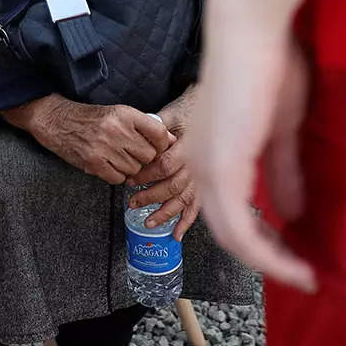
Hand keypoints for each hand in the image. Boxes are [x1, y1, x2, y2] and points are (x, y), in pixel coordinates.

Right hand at [4, 95, 174, 184]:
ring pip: (134, 169)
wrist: (58, 121)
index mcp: (125, 114)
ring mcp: (105, 147)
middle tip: (134, 155)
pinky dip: (116, 175)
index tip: (158, 148)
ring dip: (130, 168)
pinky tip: (108, 165)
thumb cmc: (91, 118)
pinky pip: (118, 178)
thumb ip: (143, 126)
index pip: (159, 133)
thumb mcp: (118, 113)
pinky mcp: (94, 162)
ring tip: (118, 158)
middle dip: (144, 159)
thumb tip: (171, 140)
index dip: (162, 144)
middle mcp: (116, 129)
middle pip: (148, 155)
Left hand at [126, 93, 198, 240]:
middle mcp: (198, 165)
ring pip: (183, 200)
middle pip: (172, 186)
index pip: (164, 165)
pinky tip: (176, 234)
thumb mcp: (171, 113)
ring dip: (165, 214)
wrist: (216, 111)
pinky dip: (186, 222)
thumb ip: (156, 126)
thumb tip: (137, 136)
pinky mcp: (206, 185)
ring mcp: (204, 177)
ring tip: (148, 222)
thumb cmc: (191, 111)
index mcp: (189, 146)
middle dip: (150, 197)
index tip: (130, 180)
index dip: (146, 175)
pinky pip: (197, 207)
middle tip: (132, 202)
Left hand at [187, 0, 316, 291]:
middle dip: (267, 257)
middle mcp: (198, 165)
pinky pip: (240, 230)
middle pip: (228, 233)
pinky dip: (267, 254)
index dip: (262, 241)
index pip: (229, 212)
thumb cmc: (268, 64)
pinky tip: (294, 264)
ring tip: (304, 275)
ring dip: (270, 262)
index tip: (296, 257)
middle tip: (302, 273)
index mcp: (210, 153)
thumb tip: (291, 214)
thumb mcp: (279, 128)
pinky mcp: (219, 168)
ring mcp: (205, 168)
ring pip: (232, 238)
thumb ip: (281, 171)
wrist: (252, 29)